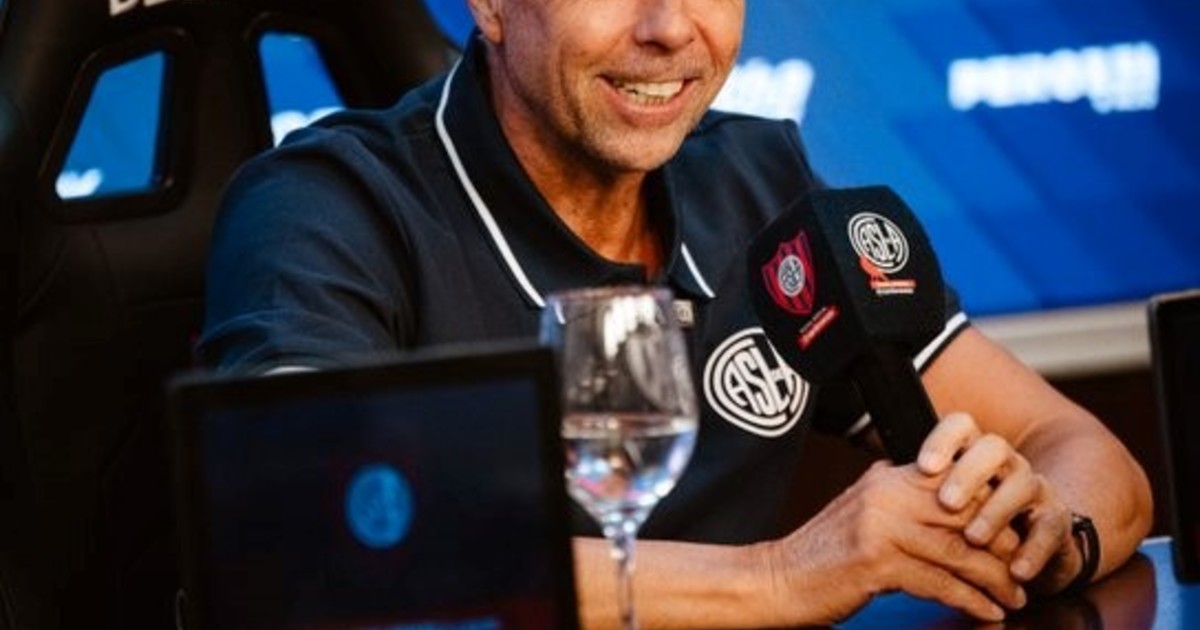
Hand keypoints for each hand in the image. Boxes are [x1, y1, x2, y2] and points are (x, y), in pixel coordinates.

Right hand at [758, 460, 1026, 624]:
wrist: (775, 580)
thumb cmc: (822, 554)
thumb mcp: (861, 512)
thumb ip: (895, 496)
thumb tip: (935, 485)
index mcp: (886, 478)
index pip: (956, 480)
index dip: (994, 507)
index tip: (1016, 533)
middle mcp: (886, 495)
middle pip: (967, 514)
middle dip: (1005, 545)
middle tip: (1026, 569)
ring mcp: (881, 528)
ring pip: (960, 550)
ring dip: (996, 579)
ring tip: (1016, 598)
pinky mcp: (876, 563)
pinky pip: (941, 582)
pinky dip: (971, 601)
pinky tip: (987, 613)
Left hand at [917, 412, 1080, 593]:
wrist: (1028, 546)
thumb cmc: (970, 521)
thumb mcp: (942, 505)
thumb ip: (916, 491)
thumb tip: (869, 484)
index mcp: (973, 451)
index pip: (961, 426)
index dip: (943, 441)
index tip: (923, 466)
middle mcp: (1006, 463)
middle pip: (993, 448)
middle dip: (968, 474)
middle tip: (946, 502)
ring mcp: (1034, 488)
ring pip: (1022, 484)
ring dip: (996, 511)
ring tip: (973, 537)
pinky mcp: (1056, 520)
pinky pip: (1049, 529)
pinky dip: (1033, 550)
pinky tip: (1016, 570)